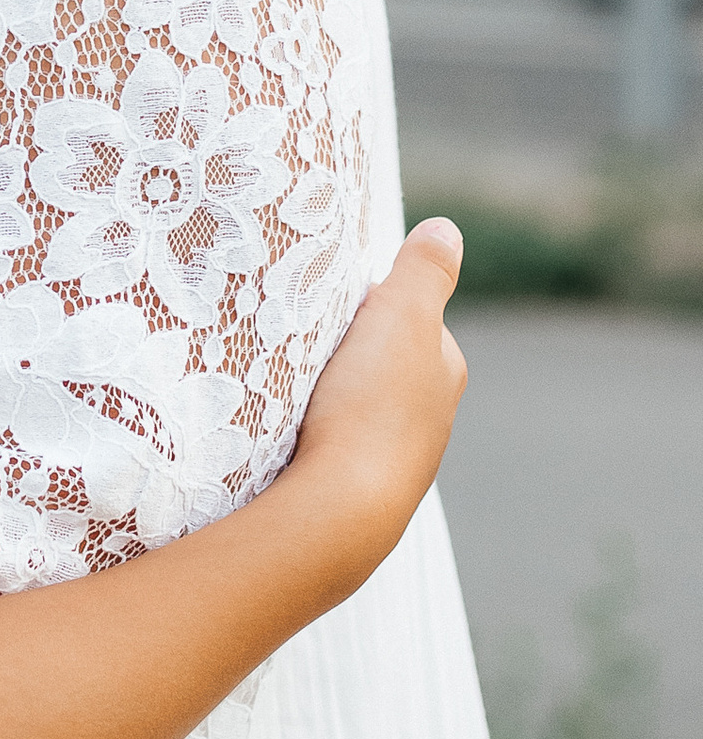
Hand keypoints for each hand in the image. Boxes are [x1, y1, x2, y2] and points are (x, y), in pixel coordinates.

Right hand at [289, 217, 467, 574]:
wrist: (344, 509)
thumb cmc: (373, 406)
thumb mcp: (401, 317)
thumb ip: (424, 272)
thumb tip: (448, 229)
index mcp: (444, 370)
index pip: (409, 317)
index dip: (369, 303)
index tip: (329, 302)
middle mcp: (431, 416)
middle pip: (383, 362)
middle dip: (350, 350)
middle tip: (302, 340)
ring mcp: (396, 458)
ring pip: (358, 405)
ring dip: (331, 394)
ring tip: (290, 388)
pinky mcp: (360, 489)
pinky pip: (336, 442)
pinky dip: (317, 432)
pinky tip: (292, 433)